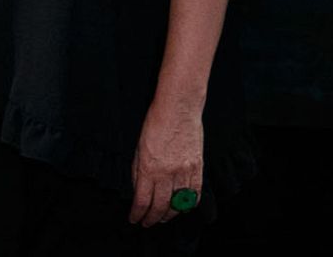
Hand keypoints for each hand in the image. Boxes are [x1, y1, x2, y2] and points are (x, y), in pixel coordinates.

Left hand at [128, 99, 202, 226]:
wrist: (178, 110)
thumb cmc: (155, 125)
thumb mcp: (138, 148)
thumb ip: (138, 172)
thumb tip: (138, 191)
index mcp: (149, 168)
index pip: (142, 201)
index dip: (137, 214)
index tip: (134, 219)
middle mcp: (168, 173)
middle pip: (160, 206)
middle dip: (152, 219)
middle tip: (147, 223)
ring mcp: (185, 172)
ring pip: (178, 204)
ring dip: (170, 215)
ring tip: (163, 218)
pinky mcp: (198, 168)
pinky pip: (195, 194)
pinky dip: (188, 205)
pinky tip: (182, 208)